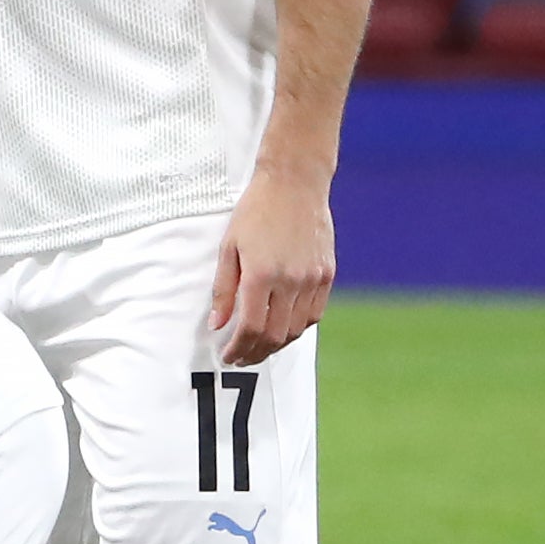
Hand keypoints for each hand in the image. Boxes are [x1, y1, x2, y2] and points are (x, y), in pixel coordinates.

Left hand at [212, 162, 333, 362]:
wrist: (295, 185)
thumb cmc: (254, 213)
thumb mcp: (228, 248)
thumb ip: (223, 290)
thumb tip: (217, 325)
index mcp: (261, 275)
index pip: (251, 328)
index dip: (239, 348)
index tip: (228, 356)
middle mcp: (291, 281)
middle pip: (276, 335)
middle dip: (256, 353)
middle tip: (241, 358)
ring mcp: (313, 279)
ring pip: (298, 328)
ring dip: (278, 344)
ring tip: (260, 348)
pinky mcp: (327, 274)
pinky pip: (314, 312)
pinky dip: (298, 327)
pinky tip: (283, 328)